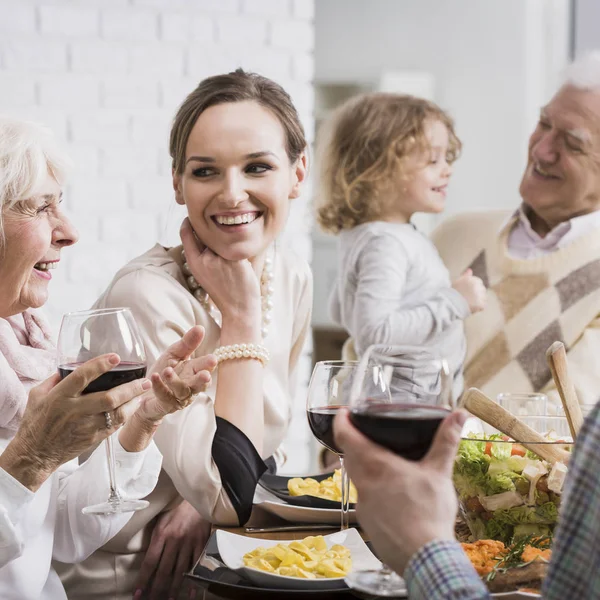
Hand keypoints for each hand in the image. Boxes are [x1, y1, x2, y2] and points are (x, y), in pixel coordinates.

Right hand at [3, 354, 150, 489]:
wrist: (35, 454)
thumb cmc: (36, 422)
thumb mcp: (38, 395)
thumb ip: (56, 379)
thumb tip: (73, 363)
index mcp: (59, 397)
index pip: (82, 377)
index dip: (99, 365)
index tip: (115, 357)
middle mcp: (75, 411)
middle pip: (108, 398)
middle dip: (130, 388)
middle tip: (144, 380)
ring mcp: (86, 426)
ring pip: (116, 414)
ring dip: (133, 402)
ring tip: (143, 391)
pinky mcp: (93, 438)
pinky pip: (115, 425)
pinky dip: (126, 414)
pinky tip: (133, 405)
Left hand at [133, 326, 216, 423]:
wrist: (144, 393)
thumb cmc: (163, 373)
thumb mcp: (174, 354)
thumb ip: (188, 343)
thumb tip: (201, 327)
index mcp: (193, 371)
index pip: (204, 367)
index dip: (208, 364)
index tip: (212, 359)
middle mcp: (189, 386)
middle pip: (199, 384)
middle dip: (202, 380)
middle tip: (205, 375)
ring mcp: (178, 397)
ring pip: (181, 391)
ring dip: (175, 382)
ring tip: (167, 371)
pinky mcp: (165, 404)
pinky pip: (163, 396)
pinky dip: (159, 386)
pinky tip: (155, 377)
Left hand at [133, 500, 210, 599]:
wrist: (198, 499)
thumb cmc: (177, 510)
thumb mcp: (161, 520)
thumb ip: (155, 537)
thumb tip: (146, 556)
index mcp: (162, 534)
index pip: (150, 562)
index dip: (143, 580)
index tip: (138, 594)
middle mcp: (174, 541)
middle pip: (164, 571)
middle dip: (157, 589)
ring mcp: (189, 543)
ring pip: (180, 571)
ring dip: (174, 588)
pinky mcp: (201, 544)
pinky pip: (196, 566)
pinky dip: (193, 580)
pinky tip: (190, 593)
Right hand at [180, 218, 260, 323]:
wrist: (239, 309)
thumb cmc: (223, 290)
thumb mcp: (203, 273)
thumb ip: (201, 254)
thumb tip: (203, 232)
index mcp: (194, 262)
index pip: (186, 233)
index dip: (189, 222)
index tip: (194, 217)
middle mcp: (205, 259)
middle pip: (207, 233)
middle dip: (213, 232)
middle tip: (219, 235)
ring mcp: (221, 258)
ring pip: (225, 238)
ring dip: (231, 241)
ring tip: (235, 259)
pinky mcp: (237, 259)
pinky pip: (240, 244)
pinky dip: (243, 248)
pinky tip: (245, 261)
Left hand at [333, 409, 467, 574]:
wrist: (425, 560)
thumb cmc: (430, 515)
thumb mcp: (440, 473)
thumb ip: (446, 441)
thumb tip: (458, 415)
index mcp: (376, 466)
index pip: (346, 437)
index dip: (341, 422)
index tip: (344, 413)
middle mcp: (363, 484)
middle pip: (348, 456)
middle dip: (354, 444)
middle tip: (366, 435)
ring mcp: (362, 506)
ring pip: (356, 479)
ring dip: (363, 468)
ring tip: (383, 464)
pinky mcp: (367, 524)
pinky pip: (364, 500)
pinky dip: (372, 491)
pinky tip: (391, 496)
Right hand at [452, 269, 486, 313]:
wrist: (449, 303)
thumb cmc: (452, 292)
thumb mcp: (458, 281)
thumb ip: (465, 275)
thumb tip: (470, 270)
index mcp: (473, 279)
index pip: (479, 283)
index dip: (472, 289)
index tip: (466, 292)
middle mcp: (478, 286)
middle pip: (482, 290)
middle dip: (476, 294)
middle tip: (467, 299)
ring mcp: (480, 295)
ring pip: (483, 298)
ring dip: (478, 301)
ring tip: (468, 303)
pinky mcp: (481, 304)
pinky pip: (482, 306)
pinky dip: (478, 308)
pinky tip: (470, 308)